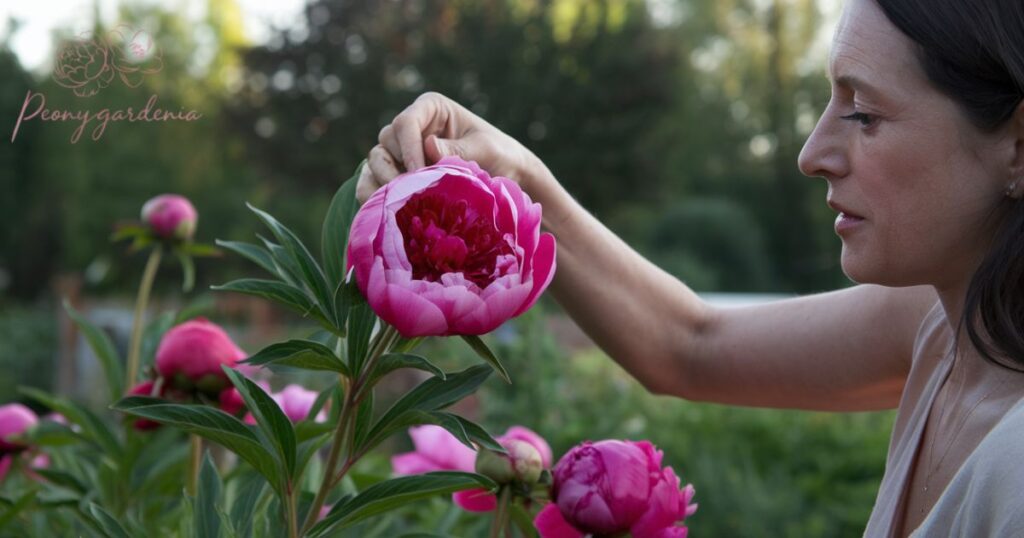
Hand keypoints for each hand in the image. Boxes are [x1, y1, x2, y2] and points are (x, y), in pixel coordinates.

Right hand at [357, 92, 536, 202]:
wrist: (507, 178)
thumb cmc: (500, 155)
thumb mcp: (486, 150)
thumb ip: (458, 150)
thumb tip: (428, 146)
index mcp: (431, 108)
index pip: (406, 123)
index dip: (408, 149)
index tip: (419, 174)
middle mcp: (412, 127)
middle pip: (386, 142)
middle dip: (394, 169)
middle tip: (409, 195)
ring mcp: (401, 151)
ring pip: (376, 161)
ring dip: (383, 183)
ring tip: (399, 205)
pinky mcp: (397, 174)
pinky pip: (373, 181)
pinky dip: (374, 196)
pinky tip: (384, 213)